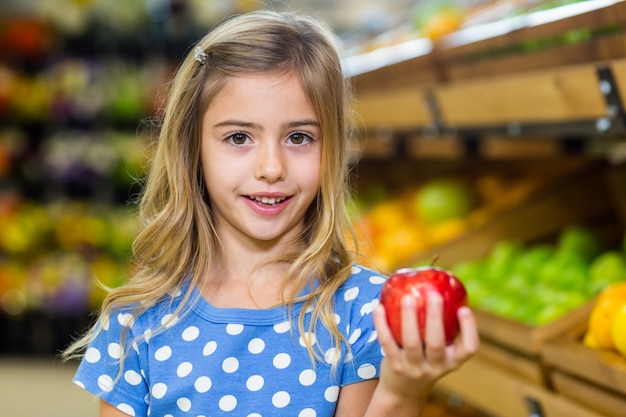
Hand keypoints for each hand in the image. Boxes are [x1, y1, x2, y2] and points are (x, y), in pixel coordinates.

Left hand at [373, 291, 479, 405]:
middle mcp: (436, 367)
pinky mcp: (394, 366)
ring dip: (409, 319)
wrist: (404, 392)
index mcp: (452, 361)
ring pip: (411, 343)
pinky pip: (387, 342)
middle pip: (437, 343)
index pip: (469, 349)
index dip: (469, 329)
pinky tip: (379, 307)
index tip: (464, 308)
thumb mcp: (440, 351)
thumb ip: (442, 327)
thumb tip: (441, 286)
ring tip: (408, 297)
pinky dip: (382, 324)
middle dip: (435, 318)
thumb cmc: (425, 360)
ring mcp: (414, 368)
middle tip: (434, 295)